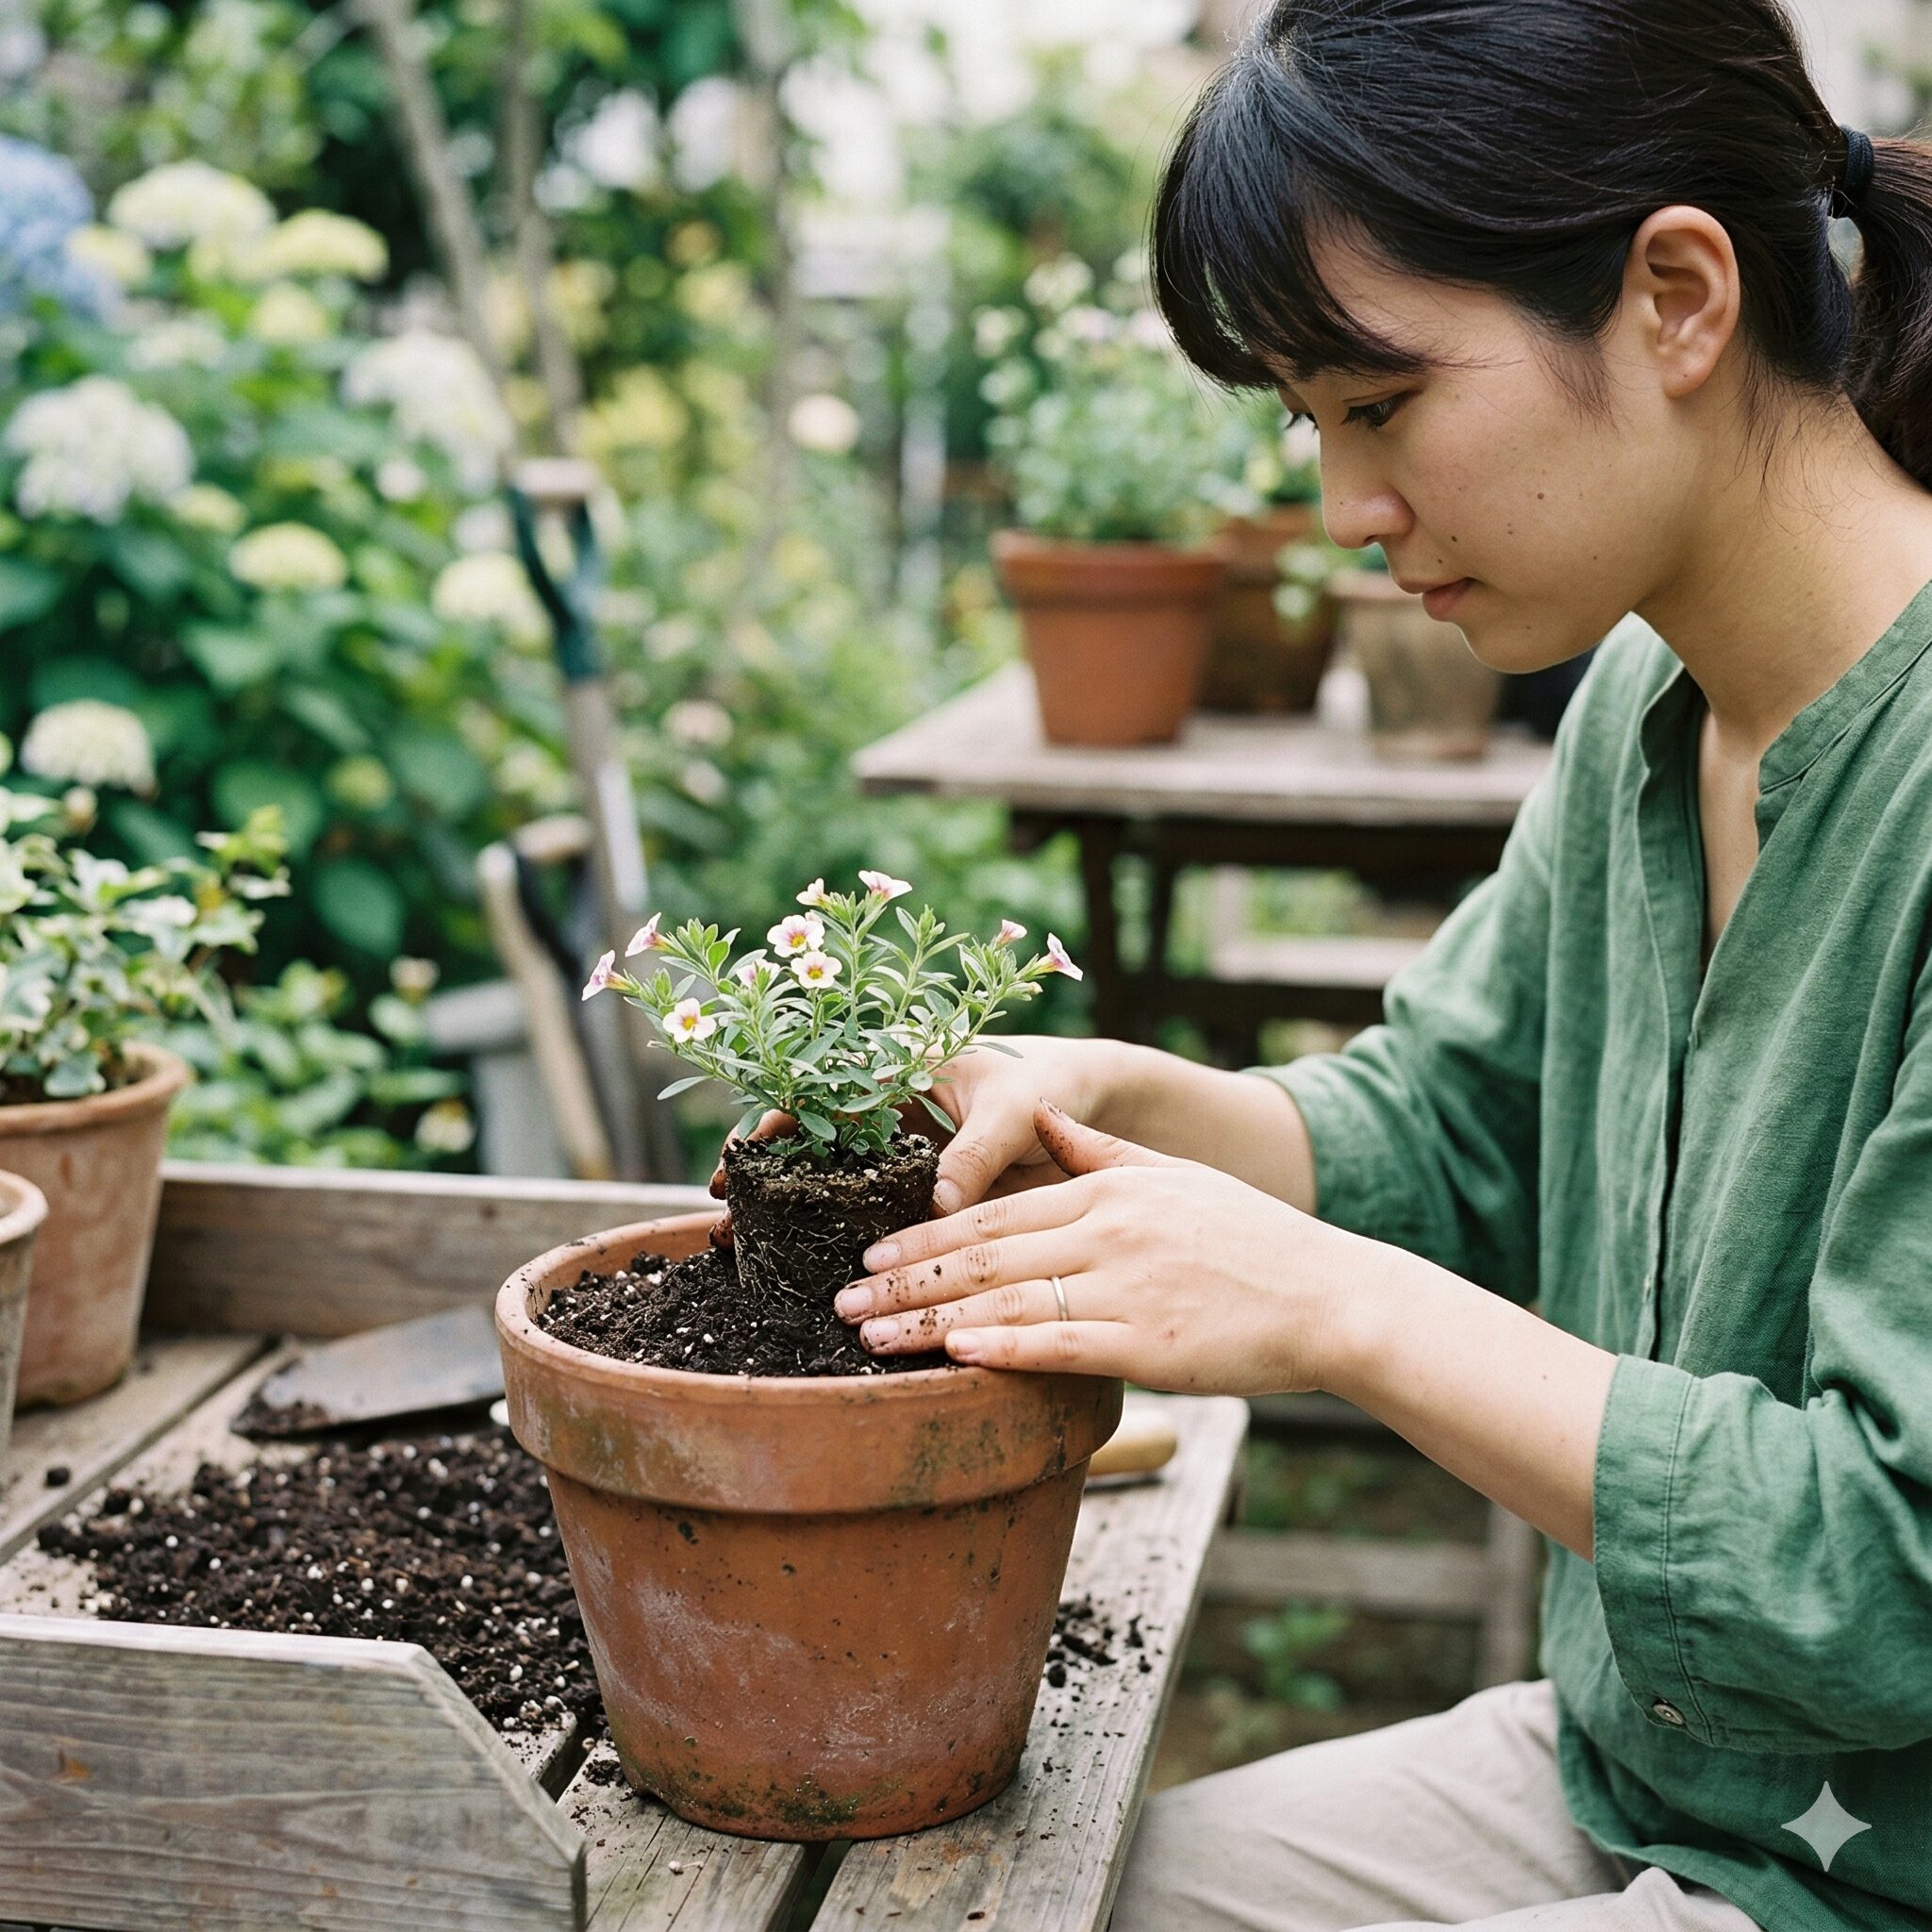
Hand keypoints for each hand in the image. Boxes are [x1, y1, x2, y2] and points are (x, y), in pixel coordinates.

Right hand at [705, 1036, 1123, 1244]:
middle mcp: (889, 1111)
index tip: (737, 1162)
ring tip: (747, 1252)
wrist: (1094, 1103)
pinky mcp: (924, 1190)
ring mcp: (902, 1152)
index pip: (817, 1092)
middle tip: (725, 1222)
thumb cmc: (1051, 1083)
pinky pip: (876, 1213)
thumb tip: (938, 1206)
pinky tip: (817, 1267)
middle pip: (810, 1143)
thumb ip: (977, 1152)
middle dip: (765, 1179)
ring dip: (793, 1213)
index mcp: (898, 1069)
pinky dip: (844, 1237)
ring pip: (834, 1183)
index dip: (771, 1125)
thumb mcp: (1014, 1108)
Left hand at [831, 1099, 1376, 1393]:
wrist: (1330, 1296)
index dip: (922, 1236)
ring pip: (1005, 1301)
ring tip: (870, 1339)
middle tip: (841, 1301)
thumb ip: (1099, 1150)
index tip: (869, 1254)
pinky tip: (953, 1357)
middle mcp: (1107, 1231)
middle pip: (981, 1255)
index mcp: (1107, 1190)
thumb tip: (1046, 1118)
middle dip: (903, 1280)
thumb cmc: (1251, 1240)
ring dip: (929, 1321)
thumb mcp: (1174, 1176)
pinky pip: (1060, 1343)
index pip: (993, 1212)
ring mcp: (1126, 1286)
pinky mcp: (1148, 1341)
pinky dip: (1001, 1349)